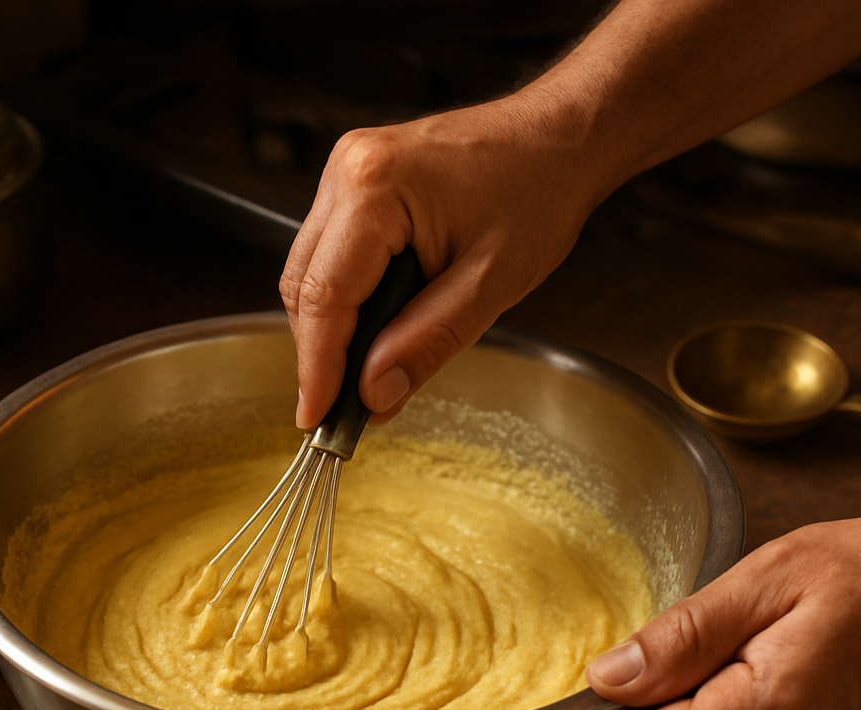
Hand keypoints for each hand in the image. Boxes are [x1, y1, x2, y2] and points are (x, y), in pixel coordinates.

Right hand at [280, 94, 604, 429]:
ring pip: (309, 272)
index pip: (324, 296)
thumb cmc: (537, 194)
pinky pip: (330, 255)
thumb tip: (372, 394)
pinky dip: (345, 300)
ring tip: (365, 376)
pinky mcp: (355, 183)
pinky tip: (377, 328)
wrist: (557, 140)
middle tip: (342, 412)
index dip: (317, 366)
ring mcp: (345, 172)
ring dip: (331, 328)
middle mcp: (347, 171)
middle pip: (304, 285)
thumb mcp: (491, 284)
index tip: (316, 418)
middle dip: (320, 353)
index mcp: (375, 187)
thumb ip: (427, 342)